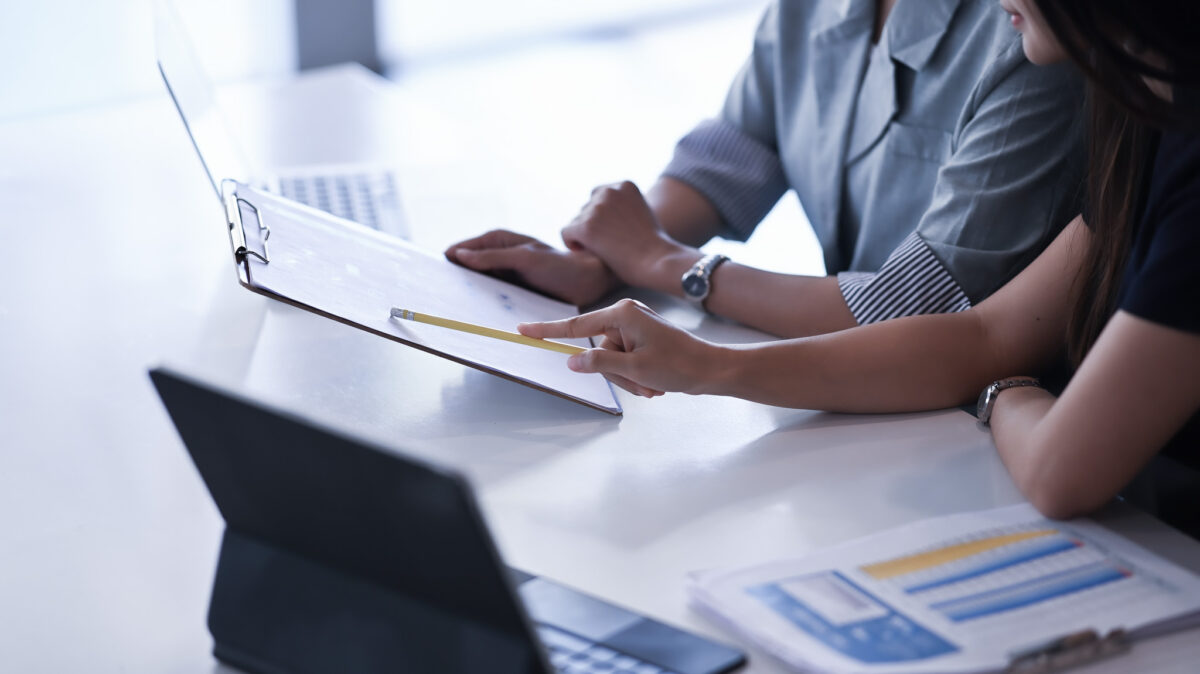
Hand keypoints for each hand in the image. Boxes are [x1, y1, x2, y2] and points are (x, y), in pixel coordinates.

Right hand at [445, 229, 619, 306]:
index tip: (429, 275)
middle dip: (454, 280)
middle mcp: (498, 255)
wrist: (589, 280)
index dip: (446, 260)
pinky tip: (478, 315)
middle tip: (438, 296)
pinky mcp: (513, 290)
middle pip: (467, 267)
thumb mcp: (525, 258)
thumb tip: (459, 254)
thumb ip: (493, 256)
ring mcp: (505, 273)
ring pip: (478, 284)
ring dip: (468, 294)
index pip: (462, 249)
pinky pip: (492, 296)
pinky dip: (484, 303)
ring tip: (453, 308)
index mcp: (498, 240)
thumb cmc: (560, 265)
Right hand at [519, 299, 718, 397]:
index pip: (575, 325)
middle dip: (616, 373)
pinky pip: (624, 360)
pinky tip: (655, 383)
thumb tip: (572, 361)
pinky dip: (636, 375)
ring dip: (628, 378)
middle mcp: (626, 314)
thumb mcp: (634, 368)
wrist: (712, 370)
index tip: (523, 330)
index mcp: (622, 313)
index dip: (547, 330)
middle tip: (641, 384)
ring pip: (611, 360)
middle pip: (597, 350)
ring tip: (652, 386)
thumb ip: (598, 363)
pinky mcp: (641, 337)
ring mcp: (634, 325)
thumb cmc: (679, 365)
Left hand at [562, 181, 692, 288]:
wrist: (659, 262)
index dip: (601, 216)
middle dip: (592, 225)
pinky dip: (572, 244)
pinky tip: (586, 252)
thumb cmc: (654, 246)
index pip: (598, 195)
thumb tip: (604, 214)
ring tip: (604, 250)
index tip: (611, 232)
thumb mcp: (643, 213)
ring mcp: (597, 209)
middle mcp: (609, 192)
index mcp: (625, 185)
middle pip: (586, 208)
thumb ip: (623, 207)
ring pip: (576, 222)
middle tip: (607, 244)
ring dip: (585, 237)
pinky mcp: (586, 227)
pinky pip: (566, 233)